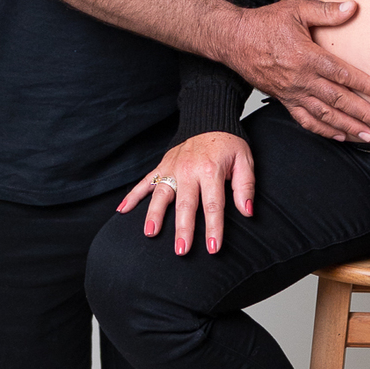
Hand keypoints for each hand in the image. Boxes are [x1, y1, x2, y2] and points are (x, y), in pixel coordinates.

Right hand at [117, 133, 253, 254]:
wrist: (210, 118)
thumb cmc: (229, 144)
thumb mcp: (245, 161)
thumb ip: (245, 187)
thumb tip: (247, 211)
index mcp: (210, 170)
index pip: (213, 205)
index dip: (213, 228)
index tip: (213, 248)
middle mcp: (188, 170)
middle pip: (185, 204)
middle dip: (183, 229)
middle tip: (181, 250)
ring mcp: (172, 168)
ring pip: (161, 194)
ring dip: (154, 214)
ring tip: (150, 233)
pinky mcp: (162, 166)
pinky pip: (145, 182)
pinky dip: (132, 196)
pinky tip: (122, 210)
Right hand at [222, 0, 369, 141]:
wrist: (234, 40)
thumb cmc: (265, 23)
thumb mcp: (296, 9)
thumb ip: (326, 10)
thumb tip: (353, 7)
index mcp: (307, 57)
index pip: (342, 75)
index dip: (365, 85)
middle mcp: (301, 79)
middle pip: (338, 100)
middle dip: (363, 114)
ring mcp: (292, 93)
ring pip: (324, 115)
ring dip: (347, 127)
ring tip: (367, 135)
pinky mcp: (283, 99)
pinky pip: (305, 120)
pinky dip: (323, 130)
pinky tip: (338, 136)